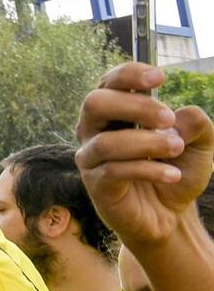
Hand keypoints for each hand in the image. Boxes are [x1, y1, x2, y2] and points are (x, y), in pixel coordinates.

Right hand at [76, 63, 212, 246]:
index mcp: (115, 112)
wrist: (169, 215)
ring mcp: (91, 157)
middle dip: (136, 106)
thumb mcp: (199, 146)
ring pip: (106, 141)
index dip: (129, 74)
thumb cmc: (174, 172)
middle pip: (96, 102)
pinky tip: (173, 174)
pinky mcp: (96, 185)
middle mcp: (95, 130)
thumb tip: (186, 114)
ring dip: (147, 142)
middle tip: (169, 119)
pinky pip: (115, 171)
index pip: (110, 82)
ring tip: (176, 148)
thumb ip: (196, 126)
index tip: (160, 78)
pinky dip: (149, 170)